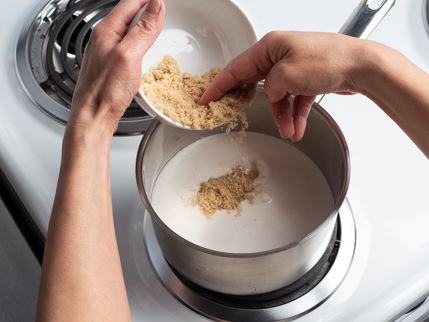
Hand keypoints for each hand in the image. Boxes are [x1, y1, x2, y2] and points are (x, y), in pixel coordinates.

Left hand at [69, 0, 164, 135]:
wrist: (93, 117)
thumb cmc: (105, 91)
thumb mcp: (129, 56)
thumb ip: (143, 30)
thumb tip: (156, 6)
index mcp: (106, 30)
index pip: (130, 2)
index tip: (163, 2)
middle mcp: (104, 38)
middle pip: (128, 13)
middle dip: (147, 9)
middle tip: (164, 11)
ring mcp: (106, 51)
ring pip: (127, 29)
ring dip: (143, 25)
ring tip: (158, 26)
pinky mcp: (110, 64)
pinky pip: (126, 45)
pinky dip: (139, 42)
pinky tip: (145, 50)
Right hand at [201, 31, 365, 140]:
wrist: (362, 67)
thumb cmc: (330, 60)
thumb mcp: (287, 75)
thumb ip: (270, 87)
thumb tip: (269, 94)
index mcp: (270, 47)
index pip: (236, 69)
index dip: (219, 86)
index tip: (207, 99)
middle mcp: (280, 55)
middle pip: (256, 83)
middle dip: (251, 104)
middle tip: (235, 115)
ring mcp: (294, 68)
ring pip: (278, 97)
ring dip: (282, 116)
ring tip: (289, 130)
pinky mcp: (307, 79)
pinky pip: (294, 101)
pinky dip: (295, 115)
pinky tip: (297, 128)